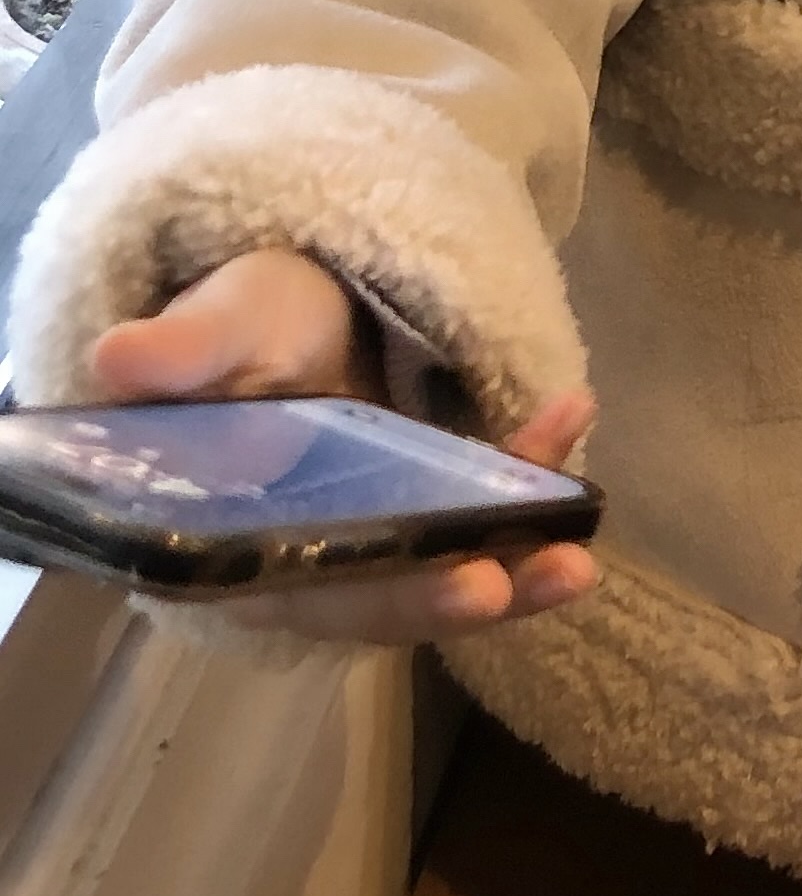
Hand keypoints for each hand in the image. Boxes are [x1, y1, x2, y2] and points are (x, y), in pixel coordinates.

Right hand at [89, 251, 600, 642]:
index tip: (474, 587)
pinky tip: (574, 411)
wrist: (280, 297)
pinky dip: (532, 470)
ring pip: (448, 564)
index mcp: (245, 542)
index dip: (394, 598)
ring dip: (523, 558)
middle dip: (482, 589)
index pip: (320, 592)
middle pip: (397, 595)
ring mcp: (378, 528)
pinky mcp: (425, 495)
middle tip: (563, 573)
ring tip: (587, 551)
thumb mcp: (216, 324)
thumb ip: (183, 351)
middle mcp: (314, 555)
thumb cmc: (238, 320)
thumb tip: (120, 359)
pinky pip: (482, 501)